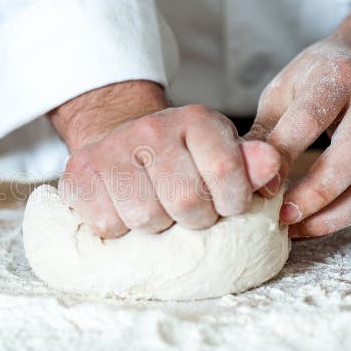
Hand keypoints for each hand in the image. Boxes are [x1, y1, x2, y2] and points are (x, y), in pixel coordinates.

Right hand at [49, 81, 280, 237]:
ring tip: (157, 212)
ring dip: (156, 227)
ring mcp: (111, 149)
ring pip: (145, 217)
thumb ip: (252, 165)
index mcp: (196, 120)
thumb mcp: (223, 155)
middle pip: (185, 202)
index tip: (227, 206)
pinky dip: (119, 230)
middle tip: (189, 213)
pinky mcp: (79, 172)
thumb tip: (272, 168)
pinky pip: (107, 224)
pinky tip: (125, 212)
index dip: (232, 202)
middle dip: (194, 220)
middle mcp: (152, 128)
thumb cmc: (181, 160)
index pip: (226, 170)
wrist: (119, 142)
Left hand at [247, 0, 350, 237]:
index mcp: (336, 78)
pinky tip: (311, 226)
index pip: (309, 119)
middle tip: (281, 215)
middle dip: (316, 190)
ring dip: (331, 213)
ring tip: (294, 229)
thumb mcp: (282, 92)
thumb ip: (264, 132)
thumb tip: (243, 176)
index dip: (283, 156)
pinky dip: (342, 216)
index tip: (259, 186)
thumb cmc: (313, 81)